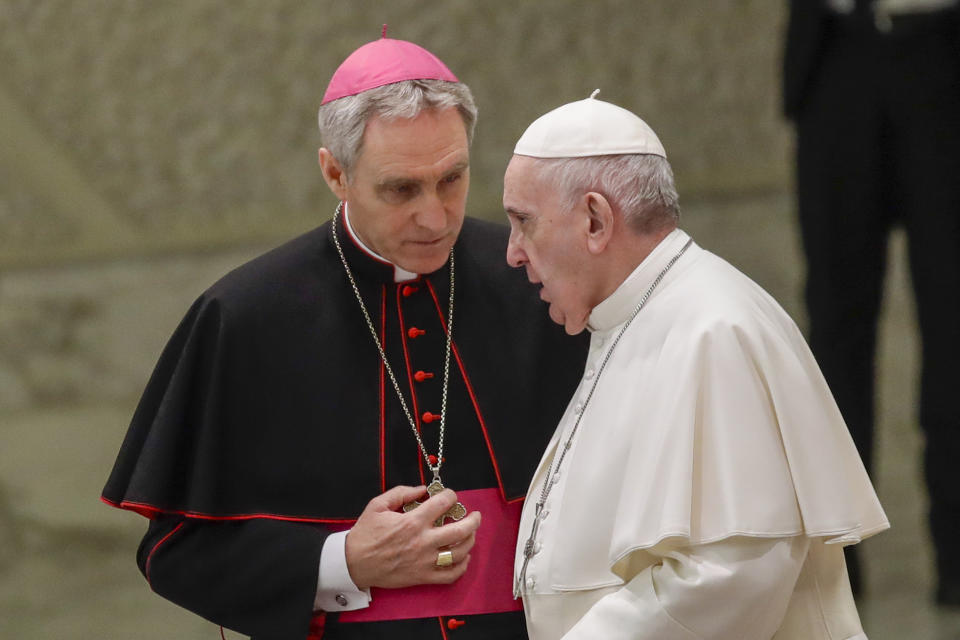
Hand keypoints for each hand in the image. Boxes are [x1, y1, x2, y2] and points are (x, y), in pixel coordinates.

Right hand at [344, 485, 480, 589]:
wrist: (353, 563)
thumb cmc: (365, 533)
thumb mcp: (378, 505)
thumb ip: (402, 492)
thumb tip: (422, 489)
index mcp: (413, 521)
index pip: (443, 504)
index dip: (451, 495)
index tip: (450, 496)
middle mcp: (423, 541)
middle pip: (460, 530)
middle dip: (473, 520)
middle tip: (475, 515)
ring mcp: (425, 561)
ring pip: (459, 552)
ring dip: (470, 541)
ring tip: (470, 534)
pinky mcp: (423, 577)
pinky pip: (450, 574)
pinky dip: (462, 566)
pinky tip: (463, 557)